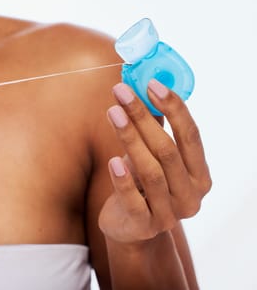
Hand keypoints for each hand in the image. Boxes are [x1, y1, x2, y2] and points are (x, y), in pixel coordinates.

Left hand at [98, 80, 210, 242]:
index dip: (174, 108)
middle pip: (167, 150)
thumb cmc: (142, 185)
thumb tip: (143, 88)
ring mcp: (169, 214)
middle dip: (143, 117)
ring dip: (130, 138)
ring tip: (112, 112)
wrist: (129, 229)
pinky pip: (133, 200)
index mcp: (199, 175)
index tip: (152, 84)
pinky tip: (113, 160)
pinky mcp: (144, 226)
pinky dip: (123, 179)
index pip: (191, 136)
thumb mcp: (152, 158)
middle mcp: (190, 195)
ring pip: (150, 171)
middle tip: (121, 92)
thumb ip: (154, 130)